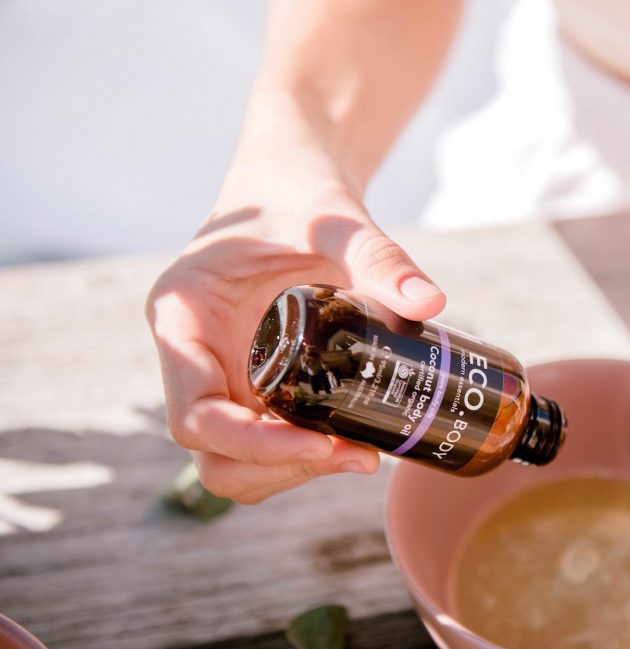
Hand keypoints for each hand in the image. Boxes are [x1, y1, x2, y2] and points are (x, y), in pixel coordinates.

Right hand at [146, 136, 445, 502]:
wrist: (296, 175)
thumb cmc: (298, 188)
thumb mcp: (335, 218)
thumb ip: (379, 257)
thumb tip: (430, 302)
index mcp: (182, 315)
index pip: (193, 414)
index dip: (249, 445)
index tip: (319, 445)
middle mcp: (192, 354)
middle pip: (212, 452)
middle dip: (280, 468)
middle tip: (359, 456)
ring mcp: (222, 373)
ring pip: (235, 460)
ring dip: (293, 473)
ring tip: (364, 453)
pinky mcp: (255, 380)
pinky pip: (268, 439)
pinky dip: (305, 455)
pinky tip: (357, 438)